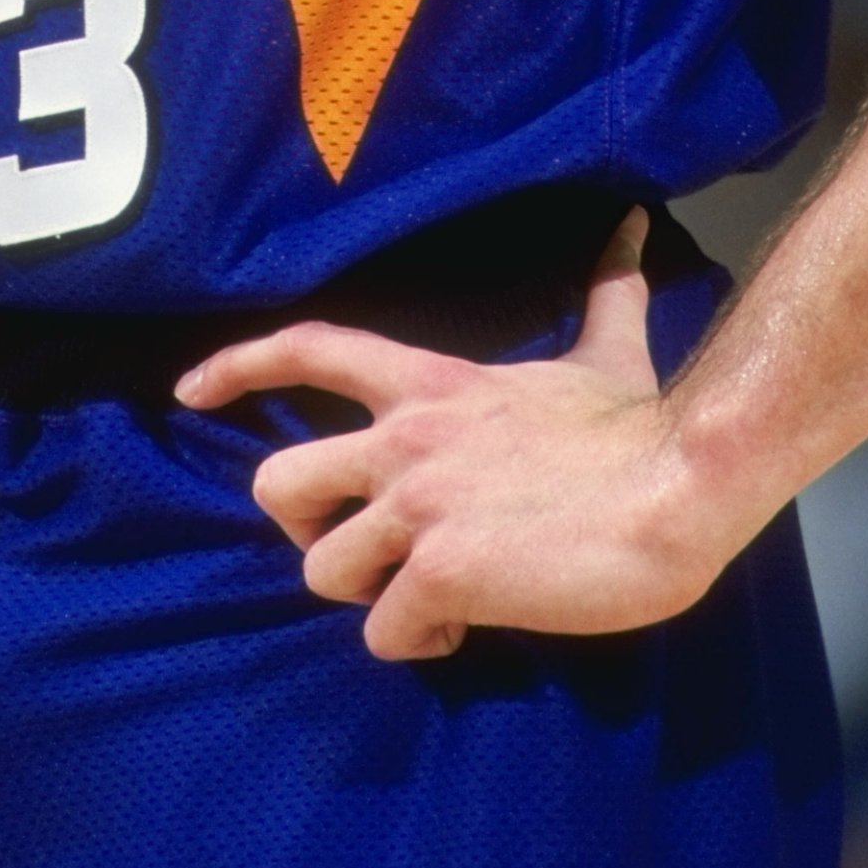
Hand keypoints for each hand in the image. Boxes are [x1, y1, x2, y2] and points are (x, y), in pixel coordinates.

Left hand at [175, 210, 735, 659]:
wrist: (677, 485)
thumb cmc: (638, 428)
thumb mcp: (606, 351)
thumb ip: (603, 293)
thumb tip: (632, 225)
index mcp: (431, 386)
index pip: (307, 349)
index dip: (238, 366)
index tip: (190, 390)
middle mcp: (406, 439)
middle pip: (279, 481)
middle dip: (309, 526)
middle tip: (367, 548)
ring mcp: (418, 505)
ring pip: (322, 570)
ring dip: (371, 597)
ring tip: (431, 598)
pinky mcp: (442, 571)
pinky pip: (385, 632)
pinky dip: (421, 642)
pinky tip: (467, 627)